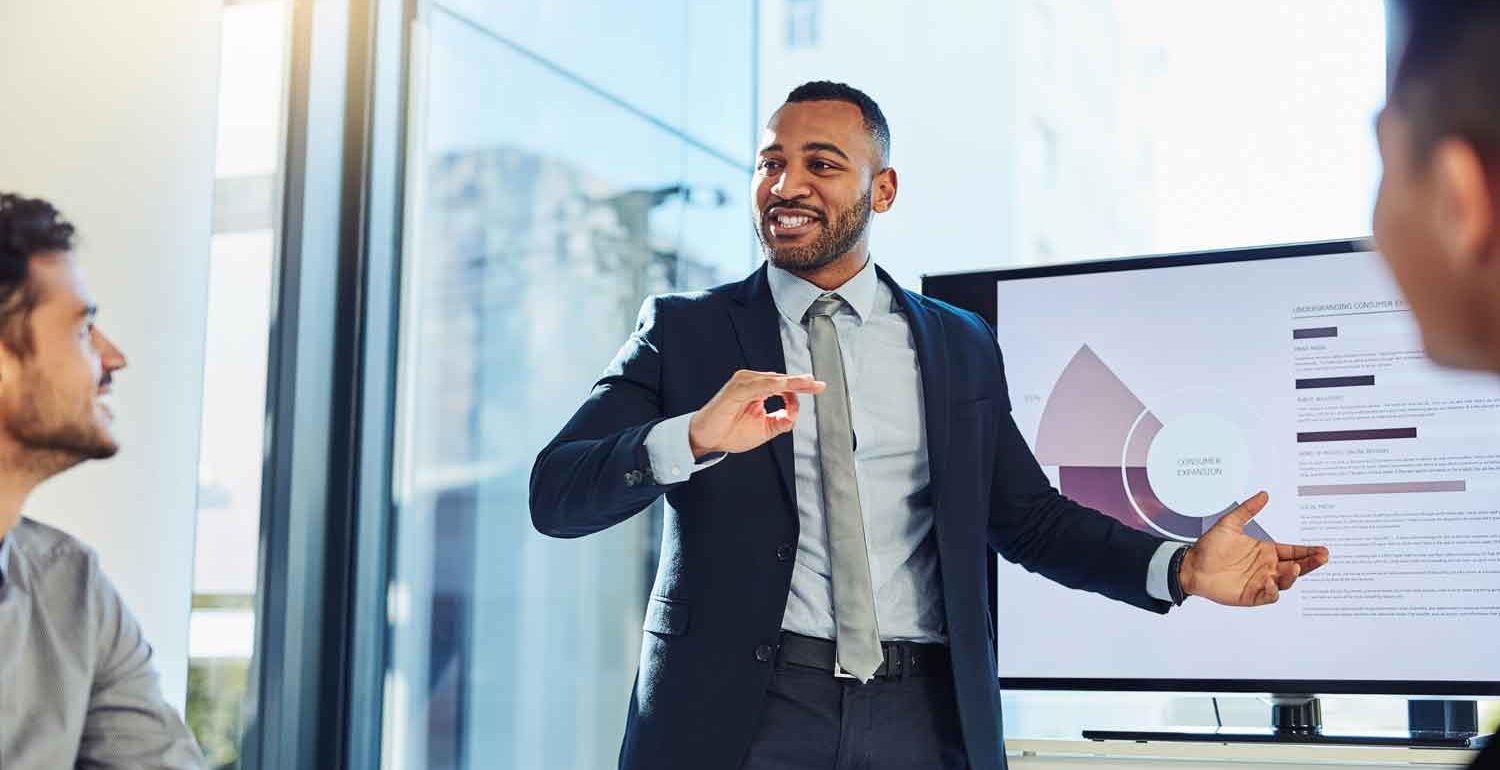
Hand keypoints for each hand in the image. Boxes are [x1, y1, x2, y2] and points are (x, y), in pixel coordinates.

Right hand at [687, 370, 825, 455]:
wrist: (706, 439)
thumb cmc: (729, 432)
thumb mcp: (763, 430)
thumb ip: (780, 423)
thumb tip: (793, 418)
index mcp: (757, 389)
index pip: (783, 385)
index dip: (800, 387)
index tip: (817, 390)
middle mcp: (751, 382)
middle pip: (781, 379)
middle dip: (801, 382)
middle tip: (818, 385)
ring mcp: (743, 383)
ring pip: (773, 380)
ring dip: (791, 382)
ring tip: (807, 384)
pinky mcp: (736, 389)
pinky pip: (758, 386)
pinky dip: (773, 385)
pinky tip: (786, 386)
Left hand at [1179, 491, 1329, 605]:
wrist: (1190, 565)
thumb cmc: (1209, 546)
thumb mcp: (1229, 523)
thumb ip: (1247, 509)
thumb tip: (1264, 494)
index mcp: (1266, 551)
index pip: (1294, 551)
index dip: (1309, 551)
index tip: (1323, 550)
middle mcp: (1267, 567)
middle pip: (1296, 567)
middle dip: (1311, 563)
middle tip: (1322, 557)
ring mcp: (1260, 582)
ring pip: (1285, 582)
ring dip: (1293, 576)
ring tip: (1296, 567)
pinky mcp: (1251, 595)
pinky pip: (1268, 596)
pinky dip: (1272, 591)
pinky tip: (1271, 582)